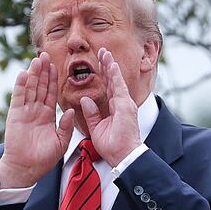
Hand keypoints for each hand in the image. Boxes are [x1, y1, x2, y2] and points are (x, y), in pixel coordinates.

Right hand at [0, 52, 74, 187]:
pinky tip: (24, 73)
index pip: (51, 93)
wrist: (26, 169)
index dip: (53, 80)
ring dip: (34, 74)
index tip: (57, 66)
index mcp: (47, 116)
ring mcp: (25, 111)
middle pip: (40, 86)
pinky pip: (18, 97)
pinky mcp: (15, 115)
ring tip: (37, 59)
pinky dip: (21, 85)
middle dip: (43, 71)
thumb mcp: (61, 142)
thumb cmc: (43, 159)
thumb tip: (70, 110)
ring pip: (30, 88)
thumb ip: (65, 126)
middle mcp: (36, 111)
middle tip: (46, 55)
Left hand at [80, 48, 141, 166]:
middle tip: (102, 52)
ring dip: (110, 66)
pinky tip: (110, 64)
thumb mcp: (96, 129)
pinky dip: (114, 75)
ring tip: (104, 52)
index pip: (108, 88)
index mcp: (115, 109)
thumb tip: (85, 100)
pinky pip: (119, 87)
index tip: (99, 63)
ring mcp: (125, 104)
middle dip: (106, 66)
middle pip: (112, 81)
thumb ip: (91, 113)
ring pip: (116, 80)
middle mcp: (122, 104)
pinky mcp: (126, 106)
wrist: (123, 157)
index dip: (103, 75)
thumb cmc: (113, 148)